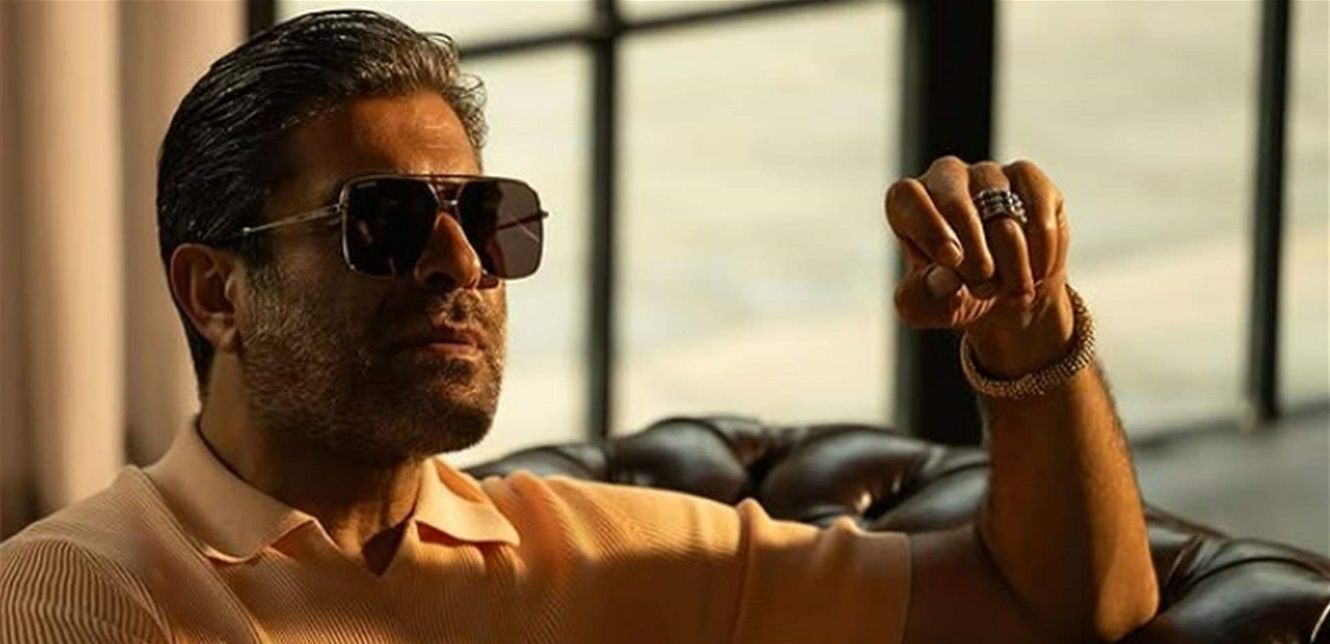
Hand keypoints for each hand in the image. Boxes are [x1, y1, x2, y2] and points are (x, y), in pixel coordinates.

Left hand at [884, 157, 1074, 378]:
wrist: (1005, 292)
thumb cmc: (954, 293)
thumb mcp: (928, 307)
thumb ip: (922, 298)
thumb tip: (947, 281)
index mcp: (907, 204)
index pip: (906, 196)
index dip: (929, 227)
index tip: (952, 261)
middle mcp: (944, 178)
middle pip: (954, 200)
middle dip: (974, 251)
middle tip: (984, 287)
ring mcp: (987, 173)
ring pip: (1001, 208)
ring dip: (1012, 259)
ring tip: (1016, 294)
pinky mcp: (1026, 177)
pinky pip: (1037, 204)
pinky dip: (1041, 245)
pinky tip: (1039, 272)